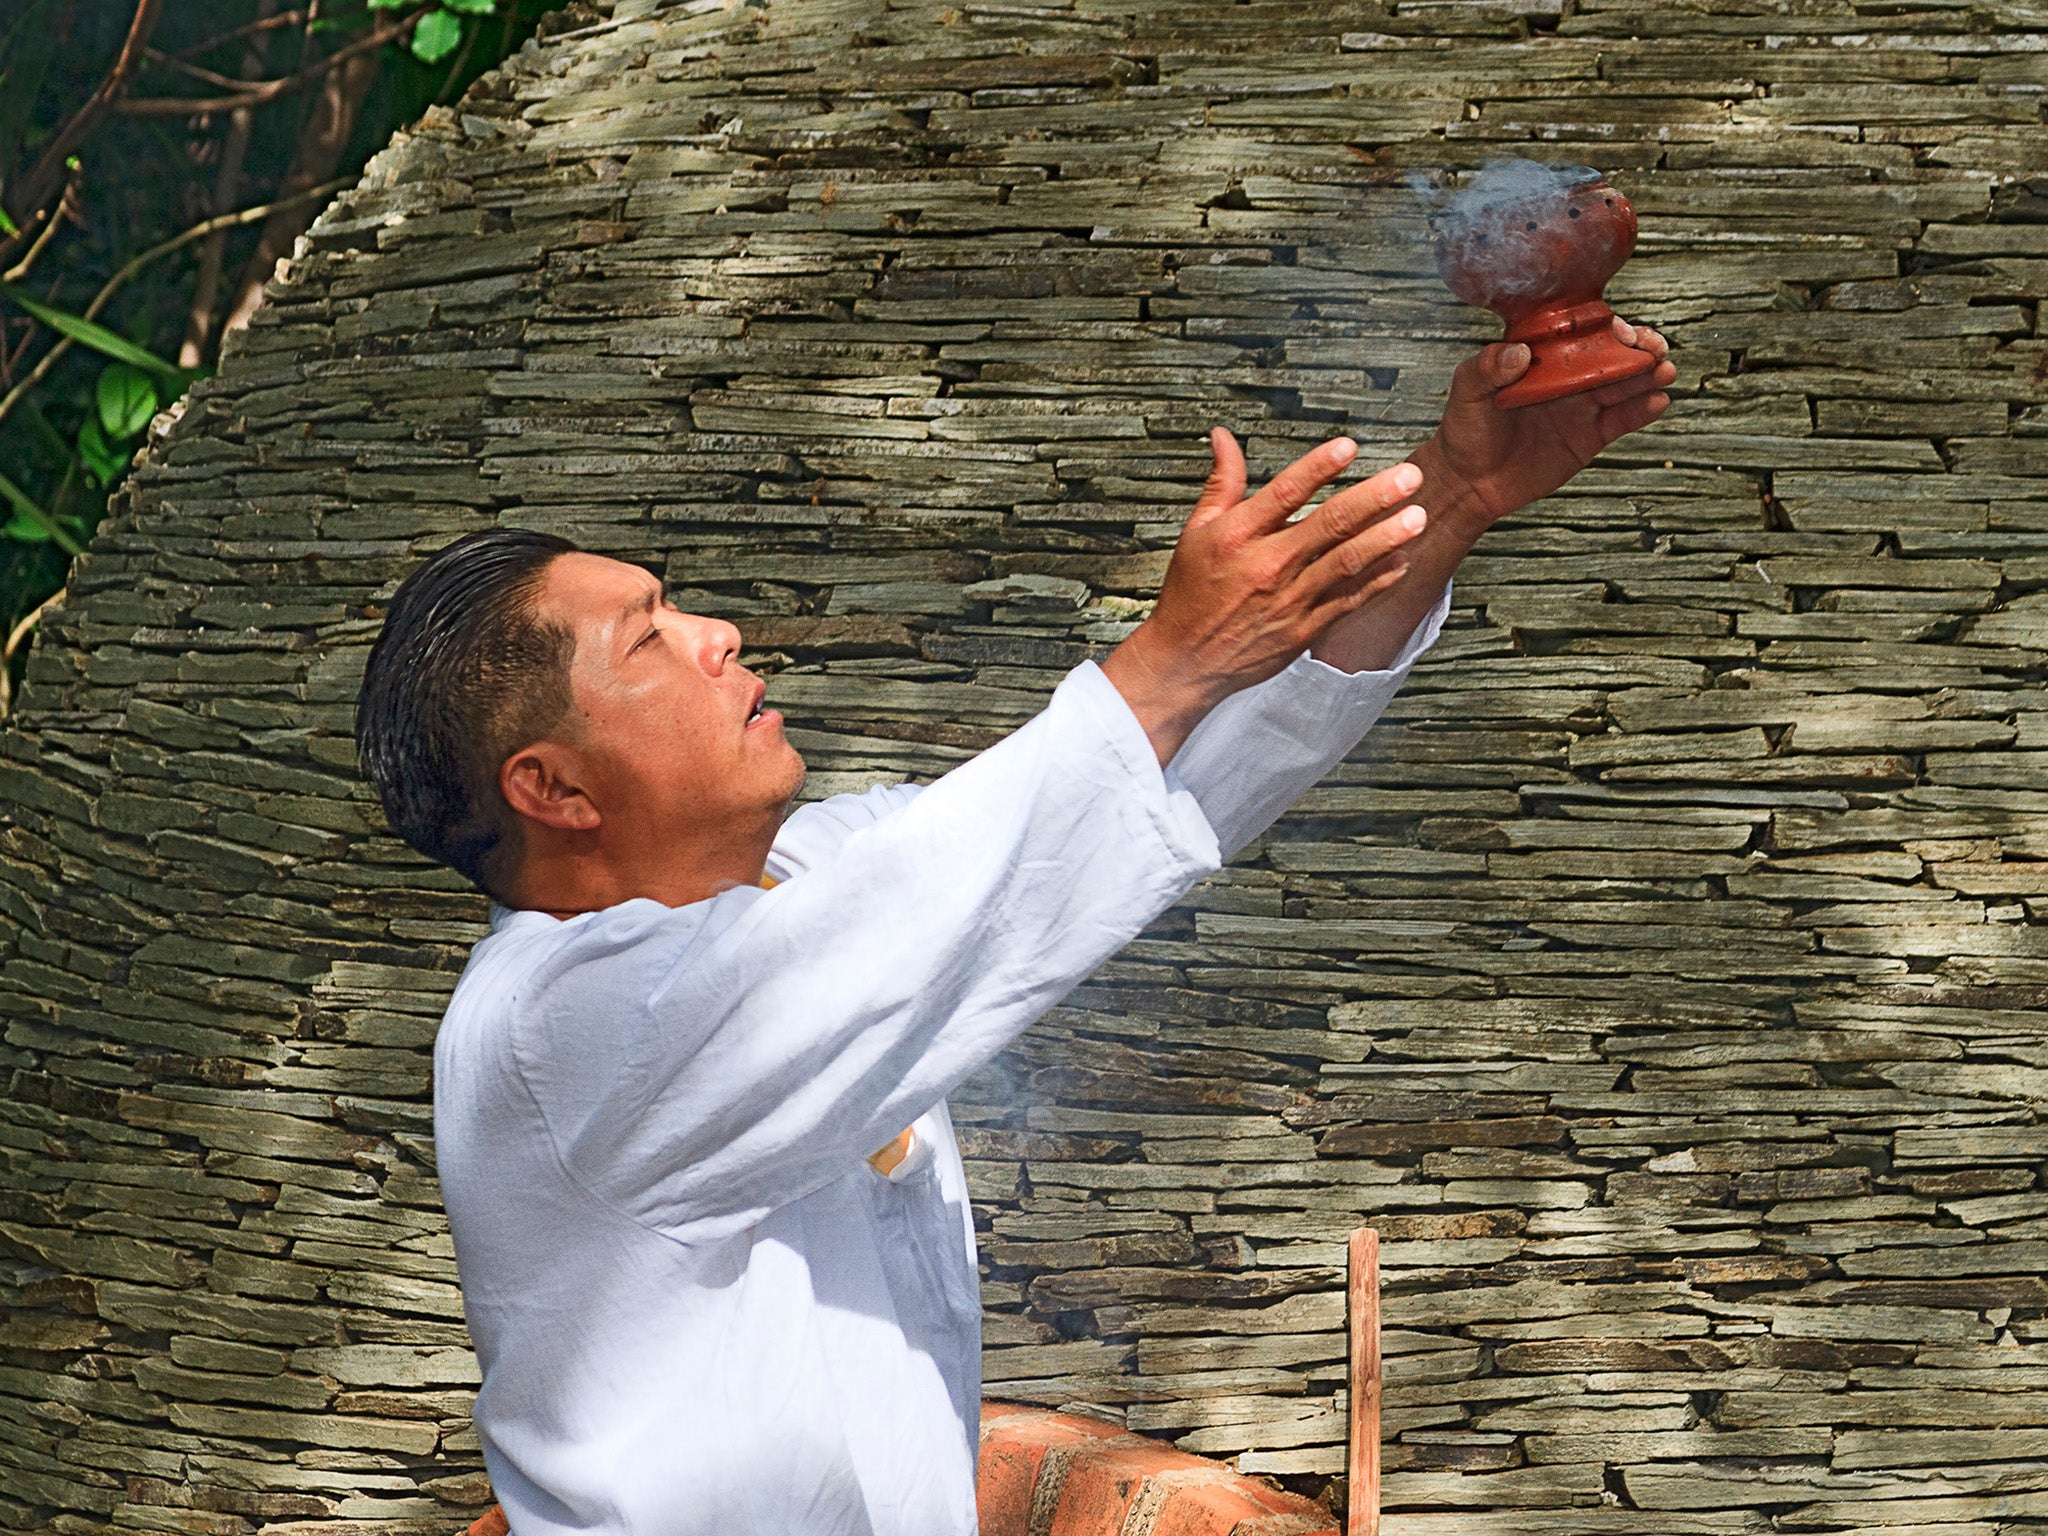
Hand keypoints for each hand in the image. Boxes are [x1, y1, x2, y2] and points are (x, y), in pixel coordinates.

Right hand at [1101, 429, 1427, 763]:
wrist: (1186, 661)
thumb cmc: (1191, 592)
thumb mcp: (1196, 531)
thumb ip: (1222, 482)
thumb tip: (1224, 437)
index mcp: (1237, 536)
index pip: (1285, 493)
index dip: (1319, 467)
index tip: (1349, 446)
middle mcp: (1267, 566)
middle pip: (1328, 525)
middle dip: (1374, 498)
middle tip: (1409, 476)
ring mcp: (1289, 599)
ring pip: (1347, 563)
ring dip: (1386, 538)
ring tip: (1418, 517)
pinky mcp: (1304, 629)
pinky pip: (1349, 600)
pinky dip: (1378, 581)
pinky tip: (1402, 560)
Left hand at [1420, 316, 1675, 529]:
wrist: (1469, 481)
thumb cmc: (1464, 431)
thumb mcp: (1466, 393)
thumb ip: (1486, 368)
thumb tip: (1518, 353)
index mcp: (1542, 357)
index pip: (1580, 334)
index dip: (1605, 328)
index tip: (1620, 331)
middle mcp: (1567, 377)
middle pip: (1612, 355)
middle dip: (1638, 348)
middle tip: (1655, 348)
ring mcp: (1581, 406)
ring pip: (1624, 385)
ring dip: (1648, 375)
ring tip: (1664, 370)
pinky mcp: (1590, 437)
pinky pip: (1621, 420)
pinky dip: (1642, 410)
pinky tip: (1658, 402)